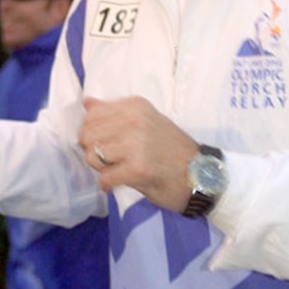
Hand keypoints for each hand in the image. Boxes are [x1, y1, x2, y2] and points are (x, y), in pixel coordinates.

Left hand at [79, 96, 196, 211]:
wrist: (201, 174)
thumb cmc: (171, 150)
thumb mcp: (145, 121)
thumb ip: (114, 113)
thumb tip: (86, 103)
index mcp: (135, 105)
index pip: (91, 116)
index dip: (94, 134)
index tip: (109, 145)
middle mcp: (135, 119)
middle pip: (87, 136)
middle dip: (94, 152)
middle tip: (112, 161)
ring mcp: (137, 143)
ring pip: (92, 157)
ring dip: (101, 169)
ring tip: (118, 170)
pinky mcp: (138, 168)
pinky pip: (104, 178)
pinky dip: (108, 185)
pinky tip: (119, 184)